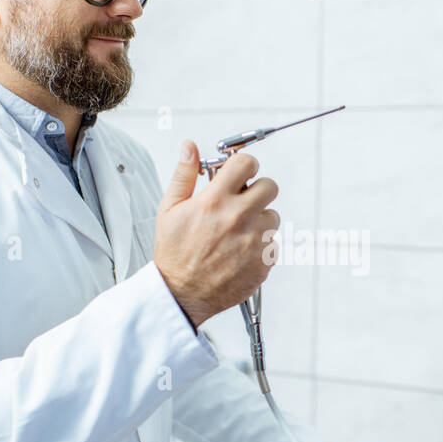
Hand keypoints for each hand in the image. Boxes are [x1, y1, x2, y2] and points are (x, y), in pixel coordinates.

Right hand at [154, 140, 279, 329]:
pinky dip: (259, 245)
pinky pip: (272, 243)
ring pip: (271, 216)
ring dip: (258, 220)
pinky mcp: (264, 261)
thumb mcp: (170, 209)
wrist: (182, 294)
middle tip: (242, 202)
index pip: (247, 164)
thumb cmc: (174, 254)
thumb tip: (190, 147)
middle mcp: (238, 218)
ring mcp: (255, 241)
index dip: (244, 165)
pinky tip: (238, 252)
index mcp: (215, 201)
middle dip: (257, 190)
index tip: (240, 173)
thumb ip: (184, 174)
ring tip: (235, 233)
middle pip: (270, 186)